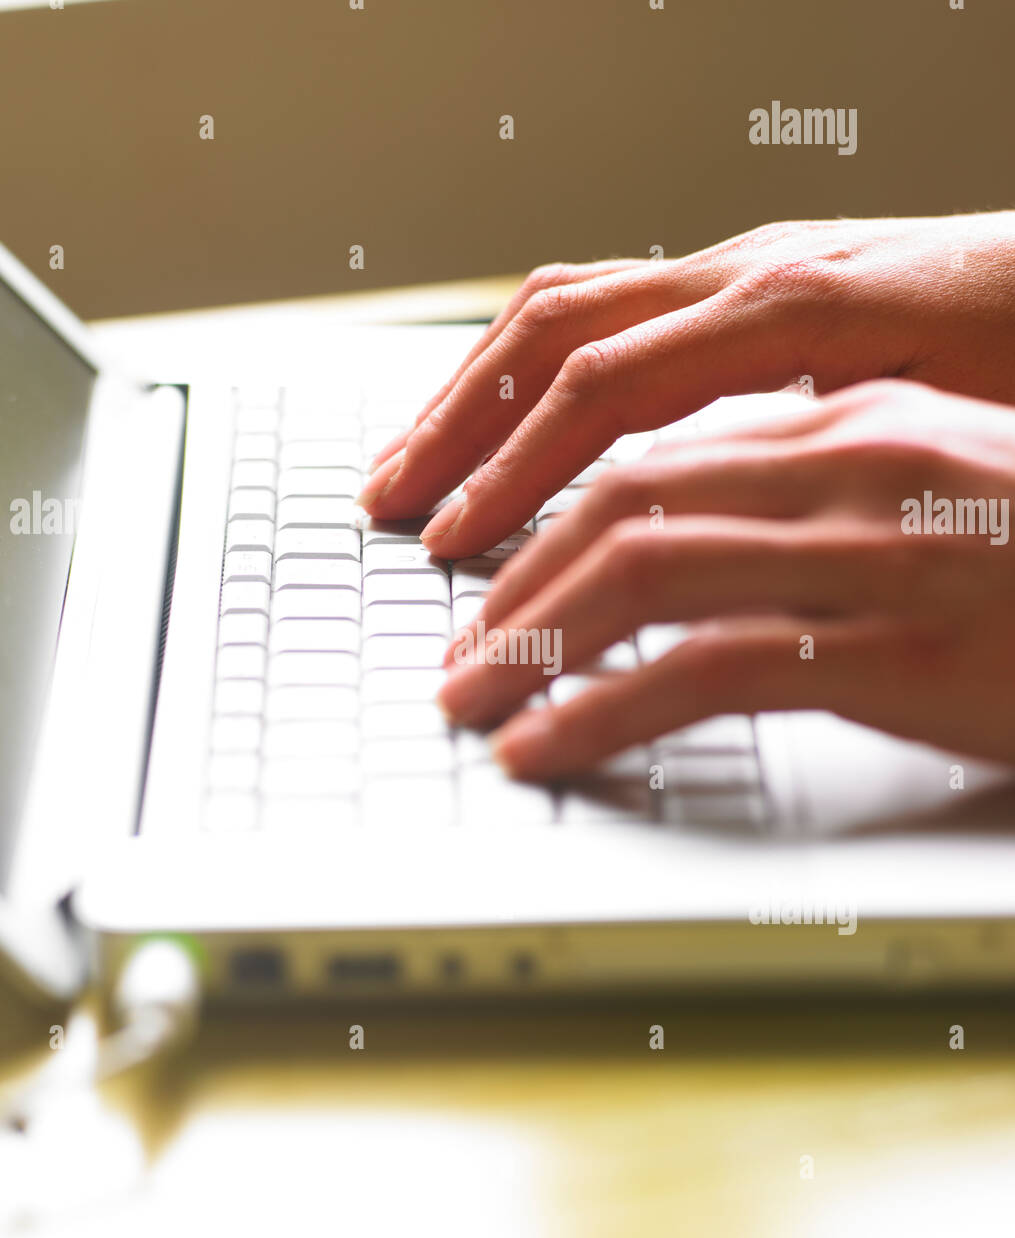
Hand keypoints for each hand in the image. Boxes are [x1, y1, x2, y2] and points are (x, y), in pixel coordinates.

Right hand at [358, 213, 1014, 557]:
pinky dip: (536, 371)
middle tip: (388, 501)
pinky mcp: (748, 283)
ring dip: (475, 388)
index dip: (514, 470)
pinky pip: (612, 307)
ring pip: (567, 306)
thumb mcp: (949, 428)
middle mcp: (749, 270)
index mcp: (790, 307)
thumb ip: (825, 456)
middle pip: (554, 331)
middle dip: (457, 423)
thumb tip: (715, 518)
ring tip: (413, 462)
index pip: (603, 387)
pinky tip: (511, 424)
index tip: (457, 545)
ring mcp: (743, 267)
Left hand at [436, 381, 1014, 777]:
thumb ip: (807, 502)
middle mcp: (852, 465)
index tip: (480, 573)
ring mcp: (876, 550)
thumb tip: (678, 534)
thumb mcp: (922, 508)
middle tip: (456, 653)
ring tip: (472, 703)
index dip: (542, 514)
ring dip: (532, 642)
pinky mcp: (897, 645)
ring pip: (644, 569)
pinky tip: (549, 747)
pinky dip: (602, 709)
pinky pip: (705, 668)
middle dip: (514, 583)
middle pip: (624, 501)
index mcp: (852, 424)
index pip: (650, 448)